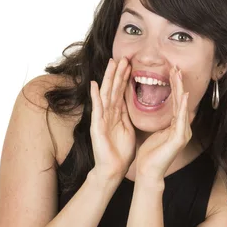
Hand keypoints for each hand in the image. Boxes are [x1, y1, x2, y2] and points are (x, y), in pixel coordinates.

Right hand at [90, 57, 135, 178]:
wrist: (113, 169)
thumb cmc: (121, 152)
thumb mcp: (129, 129)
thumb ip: (128, 116)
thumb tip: (132, 105)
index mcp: (117, 115)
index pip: (121, 92)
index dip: (125, 78)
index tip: (131, 64)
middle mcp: (108, 114)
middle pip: (113, 89)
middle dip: (118, 73)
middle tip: (124, 57)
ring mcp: (101, 119)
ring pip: (106, 94)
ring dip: (109, 79)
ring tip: (112, 63)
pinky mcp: (97, 127)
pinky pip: (96, 109)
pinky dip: (95, 97)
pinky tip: (94, 85)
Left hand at [135, 66, 190, 180]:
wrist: (149, 172)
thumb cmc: (150, 154)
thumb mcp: (155, 133)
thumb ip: (161, 122)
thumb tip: (159, 111)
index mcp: (176, 127)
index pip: (175, 103)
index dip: (174, 87)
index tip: (171, 72)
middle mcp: (182, 129)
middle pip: (180, 102)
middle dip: (178, 84)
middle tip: (176, 67)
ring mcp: (182, 134)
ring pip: (181, 107)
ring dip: (180, 90)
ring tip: (178, 75)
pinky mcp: (179, 139)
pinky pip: (181, 120)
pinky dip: (182, 107)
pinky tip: (183, 96)